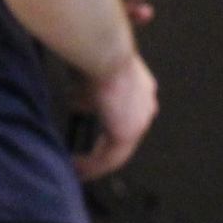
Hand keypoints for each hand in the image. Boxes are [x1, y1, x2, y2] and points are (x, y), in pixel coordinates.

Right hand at [71, 53, 155, 179]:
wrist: (103, 51)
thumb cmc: (95, 56)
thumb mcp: (90, 79)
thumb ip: (88, 98)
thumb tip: (78, 107)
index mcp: (141, 92)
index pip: (125, 119)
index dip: (108, 134)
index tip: (92, 143)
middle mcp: (146, 108)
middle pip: (123, 140)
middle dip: (101, 154)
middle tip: (83, 165)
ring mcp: (140, 122)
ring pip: (117, 153)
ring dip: (95, 165)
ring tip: (77, 171)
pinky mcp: (128, 132)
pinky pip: (109, 158)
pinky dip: (92, 166)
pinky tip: (76, 169)